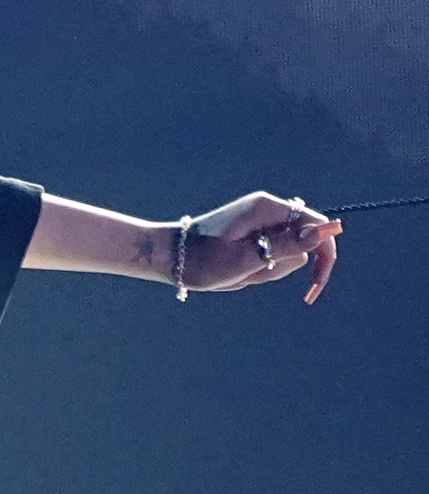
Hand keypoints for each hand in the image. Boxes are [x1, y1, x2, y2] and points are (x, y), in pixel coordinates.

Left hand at [180, 192, 341, 302]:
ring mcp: (259, 222)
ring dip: (264, 271)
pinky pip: (267, 258)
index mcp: (268, 208)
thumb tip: (328, 231)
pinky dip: (255, 270)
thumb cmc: (201, 260)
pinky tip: (232, 270)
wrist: (166, 257)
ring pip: (284, 255)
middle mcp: (267, 210)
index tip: (314, 285)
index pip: (317, 225)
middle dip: (280, 267)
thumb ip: (288, 245)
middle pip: (300, 243)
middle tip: (246, 273)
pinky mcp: (251, 235)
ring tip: (234, 271)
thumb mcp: (247, 259)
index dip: (323, 254)